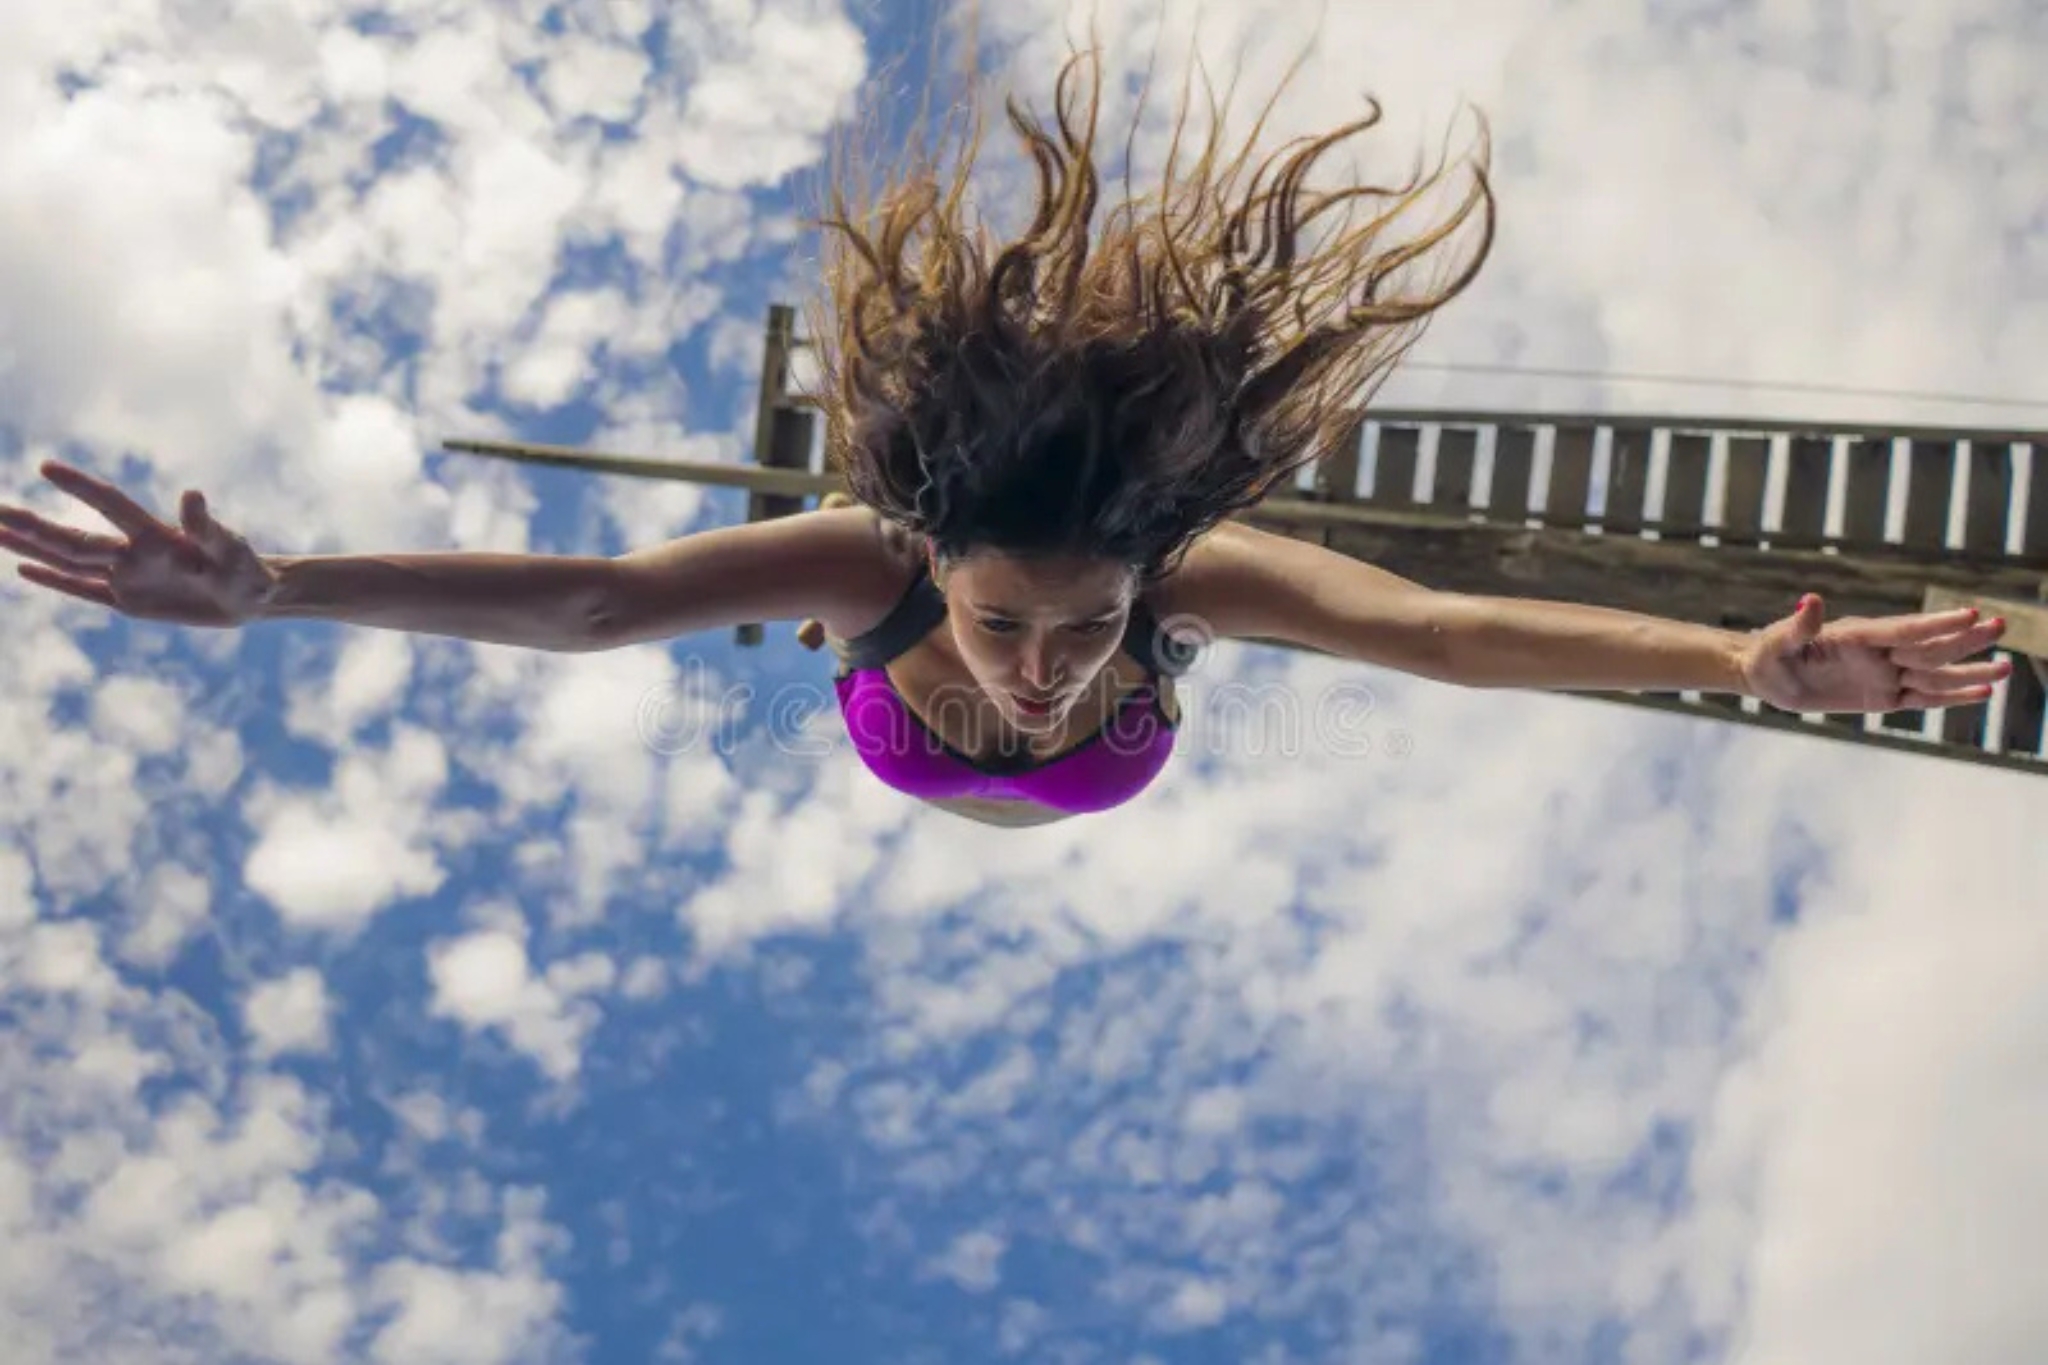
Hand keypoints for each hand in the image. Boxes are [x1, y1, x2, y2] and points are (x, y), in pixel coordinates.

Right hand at [0, 460, 277, 627]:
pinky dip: (54, 580)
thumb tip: (192, 494)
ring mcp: (127, 576)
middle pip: (74, 539)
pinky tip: (24, 567)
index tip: (46, 467)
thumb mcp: (231, 552)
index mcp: (157, 536)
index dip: (81, 488)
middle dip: (33, 525)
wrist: (252, 596)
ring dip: (32, 547)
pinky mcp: (128, 601)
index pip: (111, 505)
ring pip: (69, 562)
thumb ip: (208, 527)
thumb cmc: (247, 569)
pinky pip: (84, 590)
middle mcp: (133, 552)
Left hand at [1738, 593, 2012, 713]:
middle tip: (2001, 625)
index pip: (1903, 629)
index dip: (1935, 623)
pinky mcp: (1883, 697)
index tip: (1969, 613)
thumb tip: (1810, 600)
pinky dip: (1951, 697)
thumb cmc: (1768, 654)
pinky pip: (1922, 698)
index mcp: (1858, 636)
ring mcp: (1884, 674)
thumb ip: (1799, 626)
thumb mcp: (1777, 643)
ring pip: (1934, 675)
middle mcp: (1879, 653)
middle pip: (1928, 648)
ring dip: (1969, 672)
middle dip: (1963, 640)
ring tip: (2007, 668)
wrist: (1765, 674)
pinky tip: (1982, 694)